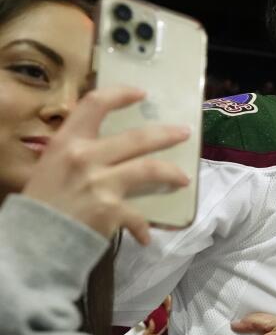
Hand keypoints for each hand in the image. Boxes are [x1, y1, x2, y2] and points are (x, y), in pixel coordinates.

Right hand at [22, 86, 190, 244]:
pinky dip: (143, 227)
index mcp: (67, 142)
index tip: (141, 94)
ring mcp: (100, 183)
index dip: (120, 94)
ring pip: (149, 169)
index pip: (95, 104)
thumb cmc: (42, 202)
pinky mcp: (110, 210)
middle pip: (137, 138)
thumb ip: (76, 152)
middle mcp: (85, 157)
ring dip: (171, 173)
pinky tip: (146, 237)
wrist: (32, 241)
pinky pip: (138, 216)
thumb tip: (105, 147)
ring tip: (184, 178)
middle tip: (184, 133)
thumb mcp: (51, 165)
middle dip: (166, 134)